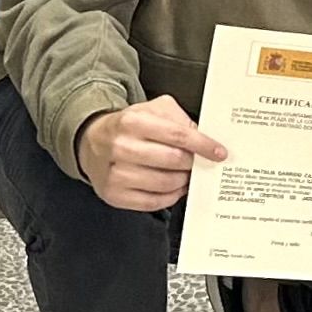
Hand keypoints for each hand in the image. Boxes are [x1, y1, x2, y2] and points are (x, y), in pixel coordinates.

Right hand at [76, 94, 224, 211]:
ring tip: (186, 175)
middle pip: (174, 160)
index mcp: (133, 121)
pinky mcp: (114, 195)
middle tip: (200, 163)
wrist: (92, 142)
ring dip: (183, 181)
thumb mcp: (151, 109)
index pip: (178, 135)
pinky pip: (152, 202)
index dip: (203, 145)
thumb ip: (178, 118)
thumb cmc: (128, 126)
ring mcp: (116, 173)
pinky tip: (174, 187)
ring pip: (165, 184)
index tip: (219, 152)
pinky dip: (170, 197)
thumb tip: (202, 136)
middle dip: (193, 164)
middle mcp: (122, 147)